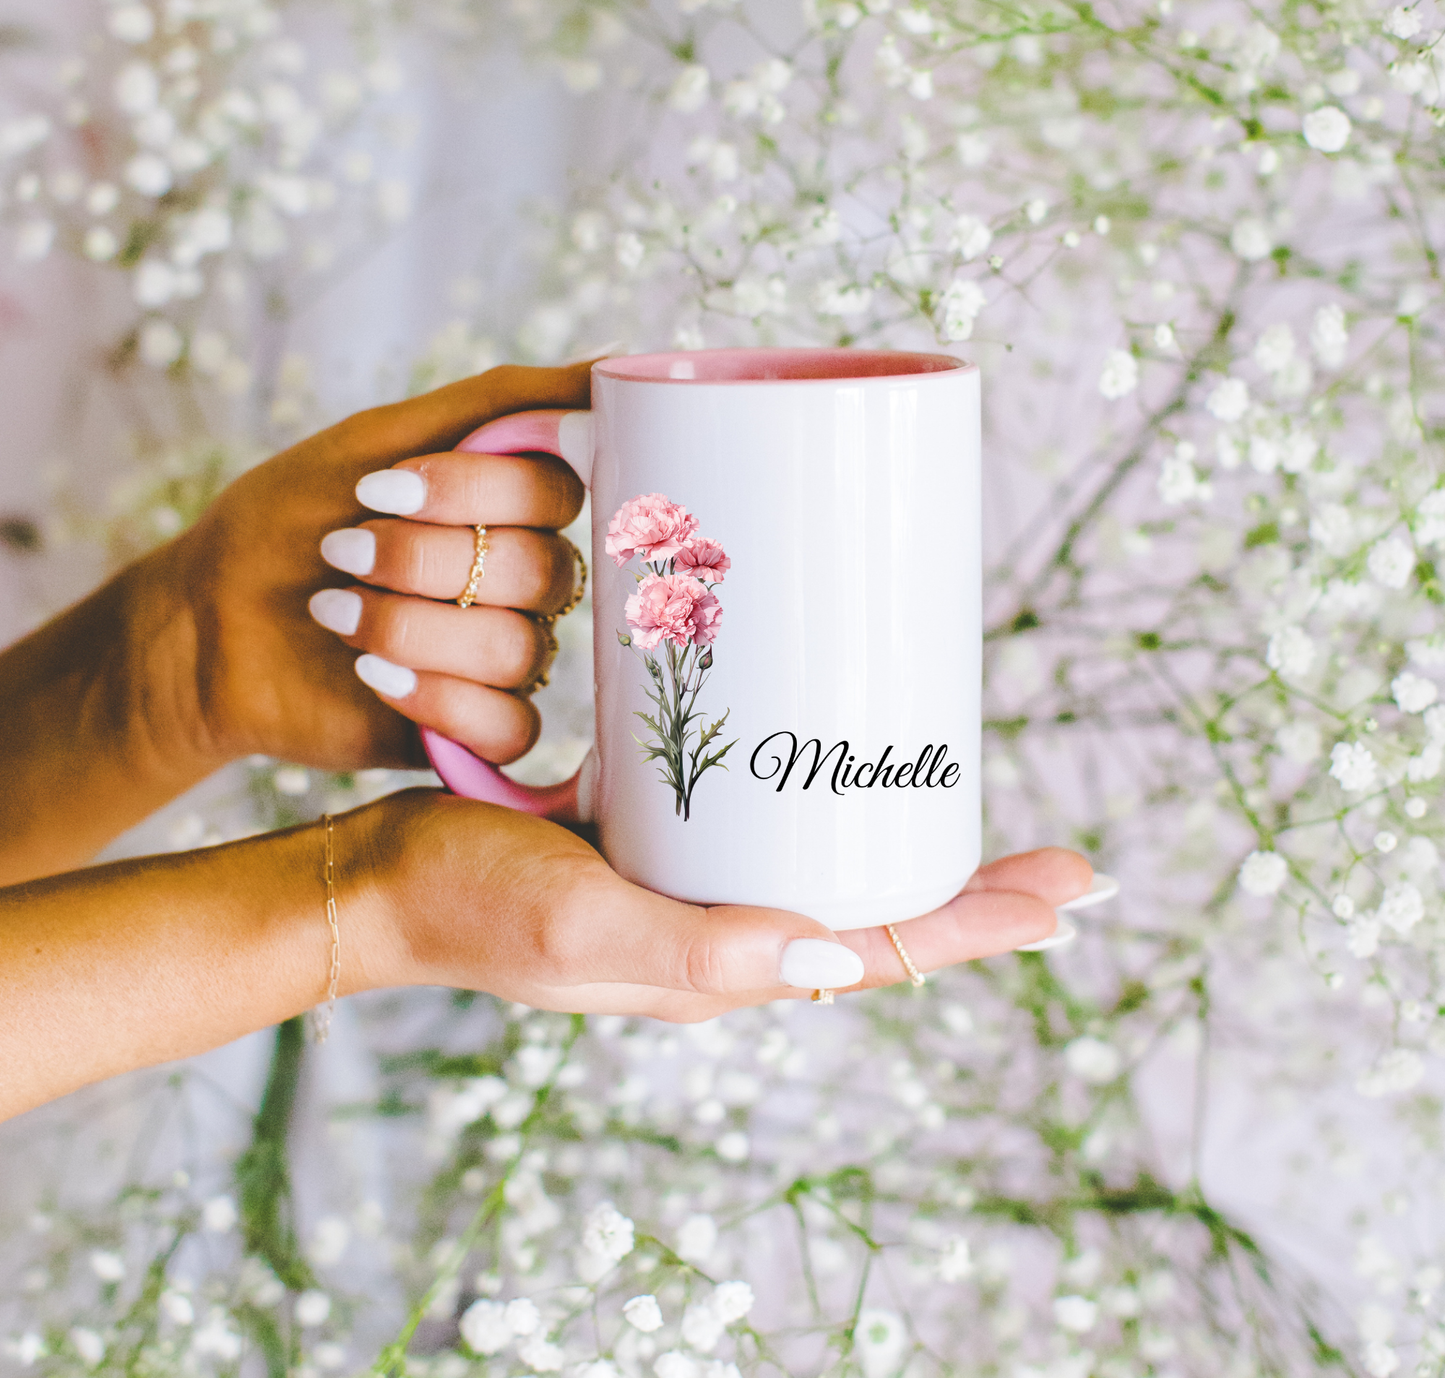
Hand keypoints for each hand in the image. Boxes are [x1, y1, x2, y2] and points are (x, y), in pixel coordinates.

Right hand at [0, 784, 1095, 1118]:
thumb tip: (838, 960)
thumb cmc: (467, 906)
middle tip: (1056, 851)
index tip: (1072, 890)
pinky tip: (830, 737)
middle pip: (874, 909)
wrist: (377, 874)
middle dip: (969, 887)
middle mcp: (726, 926)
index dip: (982, 924)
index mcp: (725, 963)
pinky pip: (760, 816)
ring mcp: (695, 879)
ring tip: (965, 788)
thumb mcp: (583, 926)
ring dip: (897, 831)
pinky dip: (812, 784)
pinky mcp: (658, 831)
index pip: (882, 953)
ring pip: (823, 858)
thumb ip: (699, 950)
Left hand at [165, 363, 588, 771]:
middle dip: (422, 560)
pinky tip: (373, 675)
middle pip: (544, 571)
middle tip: (340, 551)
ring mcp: (507, 658)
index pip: (560, 492)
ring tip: (334, 613)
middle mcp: (525, 583)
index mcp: (513, 510)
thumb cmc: (289, 522)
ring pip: (520, 650)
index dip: (474, 492)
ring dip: (410, 626)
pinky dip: (439, 699)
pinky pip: (513, 729)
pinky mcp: (480, 730)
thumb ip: (501, 405)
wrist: (204, 624)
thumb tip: (612, 365)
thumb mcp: (380, 439)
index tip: (378, 488)